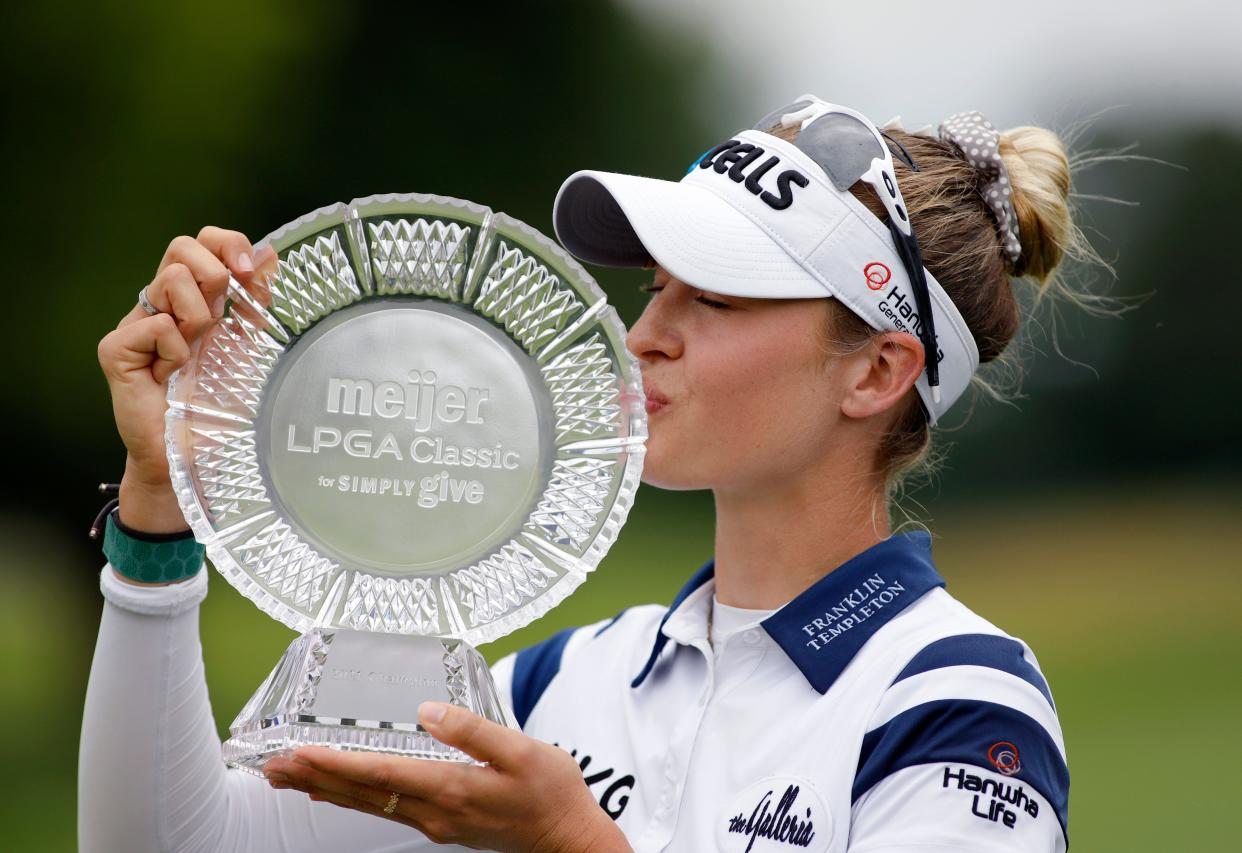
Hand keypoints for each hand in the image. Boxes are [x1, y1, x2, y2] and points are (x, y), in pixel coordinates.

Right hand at [96, 227, 274, 538]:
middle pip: (181, 246)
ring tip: (196, 355)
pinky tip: (171, 377)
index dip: (227, 244)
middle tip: (222, 316)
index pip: (202, 242)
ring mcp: (135, 324)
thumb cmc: (216, 405)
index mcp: (193, 299)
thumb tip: (271, 255)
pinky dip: (175, 351)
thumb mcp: (247, 348)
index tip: (249, 270)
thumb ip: (255, 303)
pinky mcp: (115, 348)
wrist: (190, 455)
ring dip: (198, 317)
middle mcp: (161, 304)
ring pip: (170, 279)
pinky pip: (155, 324)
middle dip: (214, 273)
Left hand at [263, 702, 631, 852]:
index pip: (379, 774)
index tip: (298, 754)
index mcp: (451, 788)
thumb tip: (427, 711)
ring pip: (368, 804)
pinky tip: (335, 793)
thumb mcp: (521, 750)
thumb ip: (472, 730)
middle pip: (362, 793)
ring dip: (325, 788)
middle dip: (314, 778)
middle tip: (271, 768)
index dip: (334, 763)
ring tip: (289, 778)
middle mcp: (434, 811)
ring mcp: (436, 821)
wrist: (568, 838)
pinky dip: (352, 797)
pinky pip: (384, 809)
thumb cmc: (552, 792)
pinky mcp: (442, 823)